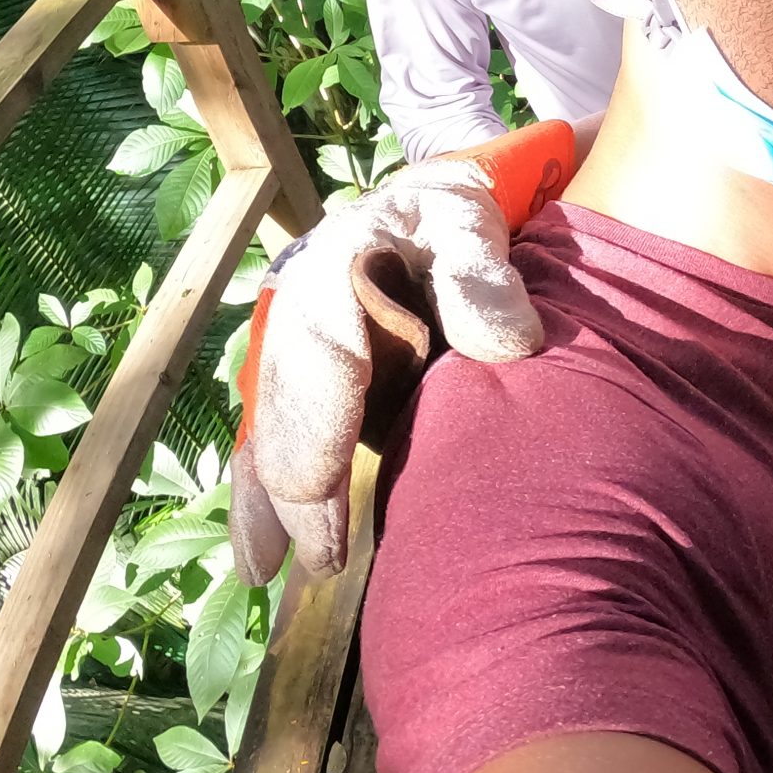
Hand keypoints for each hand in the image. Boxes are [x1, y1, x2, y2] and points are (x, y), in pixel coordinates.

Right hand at [228, 120, 572, 581]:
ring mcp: (290, 345)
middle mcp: (296, 312)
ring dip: (261, 498)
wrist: (427, 204)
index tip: (322, 492)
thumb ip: (481, 279)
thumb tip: (510, 346)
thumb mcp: (469, 227)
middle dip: (287, 485)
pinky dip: (266, 488)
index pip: (321, 358)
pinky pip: (276, 435)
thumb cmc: (451, 220)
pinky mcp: (298, 375)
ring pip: (267, 427)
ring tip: (262, 568)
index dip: (317, 432)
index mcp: (335, 269)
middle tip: (305, 559)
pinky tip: (265, 547)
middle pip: (285, 405)